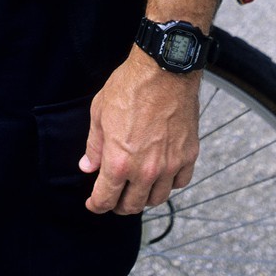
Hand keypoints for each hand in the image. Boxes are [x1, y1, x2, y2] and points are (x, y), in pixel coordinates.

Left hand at [79, 51, 200, 214]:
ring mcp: (170, 165)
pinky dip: (170, 184)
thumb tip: (87, 167)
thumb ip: (94, 146)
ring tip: (137, 188)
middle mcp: (145, 170)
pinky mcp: (188, 155)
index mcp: (119, 162)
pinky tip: (162, 175)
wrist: (164, 70)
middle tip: (114, 199)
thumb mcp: (99, 113)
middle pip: (132, 205)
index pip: (105, 199)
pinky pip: (180, 182)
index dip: (96, 205)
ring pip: (157, 198)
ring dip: (144, 198)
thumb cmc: (130, 87)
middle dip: (119, 206)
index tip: (94, 204)